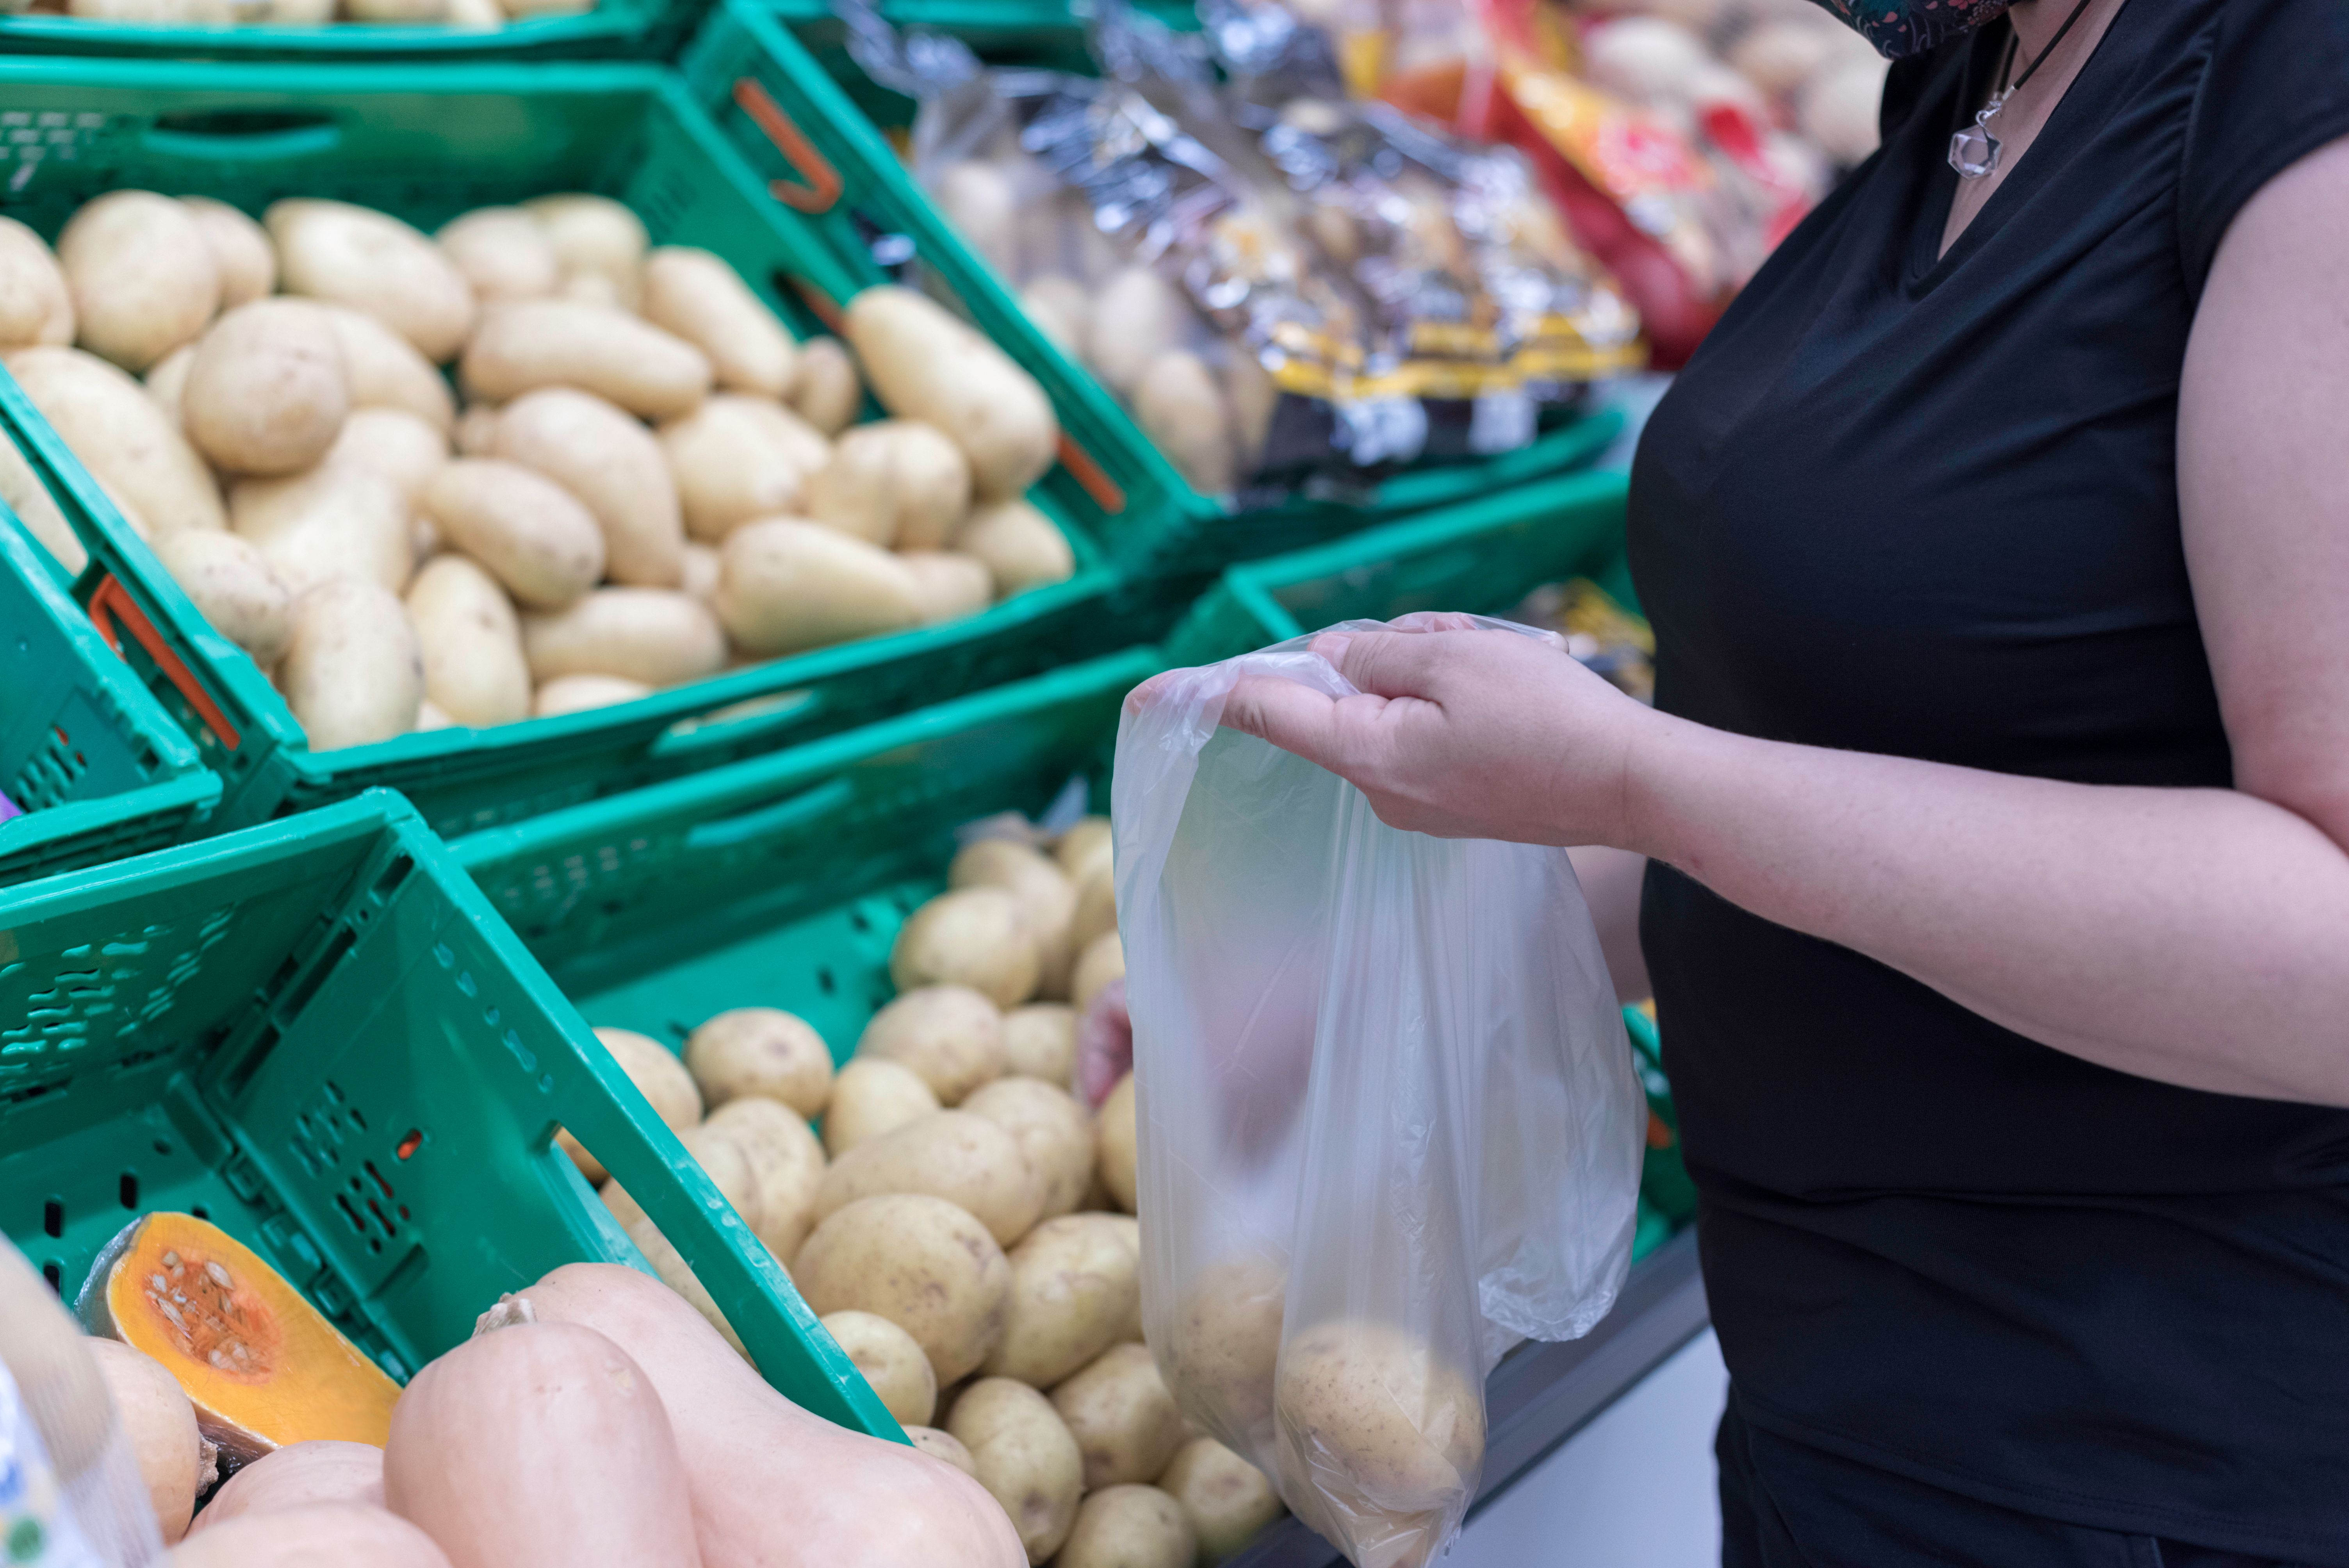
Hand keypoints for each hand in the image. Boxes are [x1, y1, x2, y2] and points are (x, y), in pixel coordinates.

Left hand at [1214, 614, 1657, 846]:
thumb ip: (1378, 653)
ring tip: (1502, 672)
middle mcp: (1379, 790)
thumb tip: (1326, 657)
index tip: (1144, 697)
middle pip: (1341, 699)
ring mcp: (1417, 803)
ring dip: (1434, 673)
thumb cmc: (1549, 720)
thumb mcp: (1455, 660)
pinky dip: (1456, 702)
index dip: (1208, 695)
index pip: (1269, 713)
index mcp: (1368, 753)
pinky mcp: (1453, 803)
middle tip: (1460, 644)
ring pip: (1391, 709)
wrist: (1635, 786)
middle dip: (1391, 654)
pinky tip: (1510, 700)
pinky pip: (1426, 733)